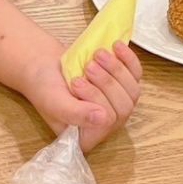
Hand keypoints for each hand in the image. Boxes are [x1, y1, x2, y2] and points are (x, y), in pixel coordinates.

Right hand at [23, 40, 143, 151]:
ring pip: (132, 91)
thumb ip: (76, 114)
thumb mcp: (55, 103)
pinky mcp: (123, 85)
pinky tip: (116, 46)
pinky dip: (128, 59)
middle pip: (123, 107)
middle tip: (89, 66)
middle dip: (107, 83)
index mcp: (88, 137)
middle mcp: (106, 125)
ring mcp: (117, 105)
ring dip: (116, 70)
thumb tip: (103, 120)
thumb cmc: (45, 88)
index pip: (107, 124)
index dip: (96, 99)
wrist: (45, 68)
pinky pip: (136, 74)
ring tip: (97, 54)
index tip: (77, 82)